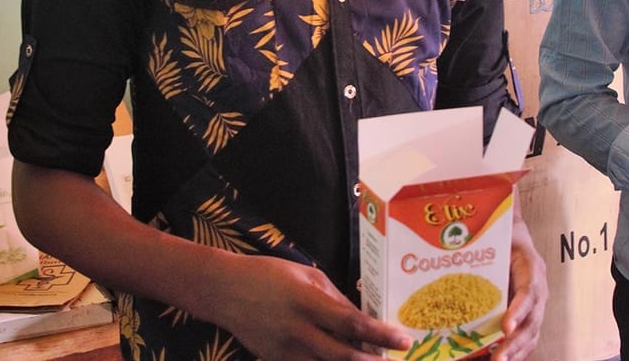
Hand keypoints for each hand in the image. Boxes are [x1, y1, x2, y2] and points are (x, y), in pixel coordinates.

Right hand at [206, 253, 409, 359]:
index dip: (380, 335)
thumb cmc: (270, 275)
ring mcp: (285, 351)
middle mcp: (298, 331)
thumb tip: (361, 320)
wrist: (225, 291)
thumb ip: (336, 299)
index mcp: (308, 302)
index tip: (403, 340)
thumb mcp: (308, 276)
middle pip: (342, 356)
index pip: (352, 323)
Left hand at [491, 214, 546, 360]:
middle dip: (516, 343)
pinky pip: (525, 338)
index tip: (506, 328)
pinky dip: (513, 352)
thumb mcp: (497, 238)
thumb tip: (452, 260)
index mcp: (532, 269)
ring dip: (515, 352)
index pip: (529, 292)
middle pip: (532, 321)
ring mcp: (535, 305)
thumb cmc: (503, 236)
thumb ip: (484, 251)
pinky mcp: (527, 316)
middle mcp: (538, 290)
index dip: (519, 312)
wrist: (514, 235)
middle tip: (498, 358)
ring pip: (531, 334)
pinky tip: (494, 359)